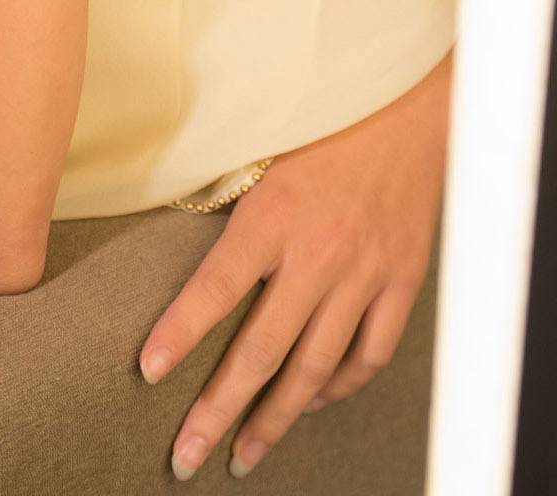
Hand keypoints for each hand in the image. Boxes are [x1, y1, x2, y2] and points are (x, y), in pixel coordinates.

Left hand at [138, 48, 453, 480]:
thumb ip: (228, 200)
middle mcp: (319, 253)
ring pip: (315, 367)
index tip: (147, 373)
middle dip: (219, 410)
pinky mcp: (401, 280)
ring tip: (243, 453)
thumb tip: (179, 240)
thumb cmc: (326, 119)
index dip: (178, 336)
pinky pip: (369, 353)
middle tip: (185, 454)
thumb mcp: (264, 149)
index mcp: (274, 215)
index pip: (214, 289)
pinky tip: (314, 400)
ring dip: (276, 418)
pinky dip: (340, 386)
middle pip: (262, 351)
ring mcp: (365, 273)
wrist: (408, 102)